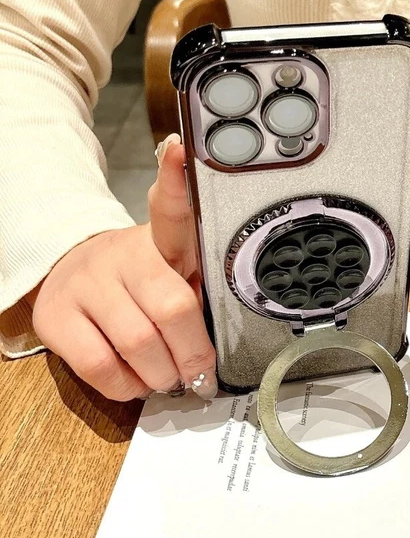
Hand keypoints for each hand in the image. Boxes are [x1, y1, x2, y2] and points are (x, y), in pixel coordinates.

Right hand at [31, 135, 217, 401]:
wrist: (72, 276)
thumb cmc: (142, 280)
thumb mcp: (176, 269)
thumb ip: (201, 289)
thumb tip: (225, 337)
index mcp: (161, 241)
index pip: (171, 209)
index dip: (175, 182)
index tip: (181, 152)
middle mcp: (122, 256)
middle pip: (172, 308)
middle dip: (194, 353)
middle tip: (200, 372)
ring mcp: (85, 285)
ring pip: (138, 344)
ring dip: (163, 374)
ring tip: (168, 375)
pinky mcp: (55, 318)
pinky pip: (101, 367)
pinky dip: (128, 385)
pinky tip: (136, 378)